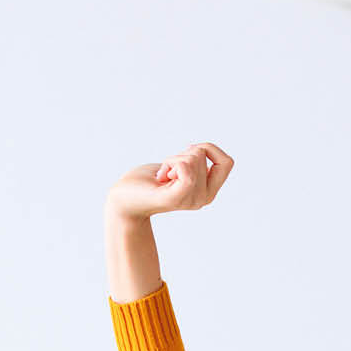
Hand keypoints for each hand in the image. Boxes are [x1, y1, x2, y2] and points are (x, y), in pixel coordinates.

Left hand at [105, 142, 233, 221]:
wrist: (123, 202)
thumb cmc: (146, 183)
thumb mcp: (176, 166)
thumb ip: (193, 161)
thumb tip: (202, 149)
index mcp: (207, 192)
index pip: (227, 162)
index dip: (208, 149)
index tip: (188, 155)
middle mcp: (203, 199)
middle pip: (203, 154)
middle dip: (181, 153)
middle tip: (166, 172)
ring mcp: (190, 200)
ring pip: (192, 158)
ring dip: (171, 160)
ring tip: (160, 177)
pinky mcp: (176, 199)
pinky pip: (185, 169)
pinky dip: (171, 163)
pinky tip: (160, 178)